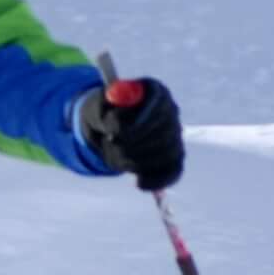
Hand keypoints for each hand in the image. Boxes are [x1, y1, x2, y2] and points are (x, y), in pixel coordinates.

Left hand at [78, 76, 183, 190]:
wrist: (109, 129)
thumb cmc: (105, 113)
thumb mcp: (97, 108)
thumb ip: (105, 112)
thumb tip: (115, 128)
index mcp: (154, 90)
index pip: (158, 102)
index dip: (142, 119)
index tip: (119, 133)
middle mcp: (171, 111)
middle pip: (165, 130)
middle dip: (135, 142)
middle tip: (111, 143)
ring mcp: (175, 135)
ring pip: (164, 153)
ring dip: (135, 158)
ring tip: (114, 152)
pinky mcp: (175, 158)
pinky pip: (172, 172)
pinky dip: (156, 180)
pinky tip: (140, 183)